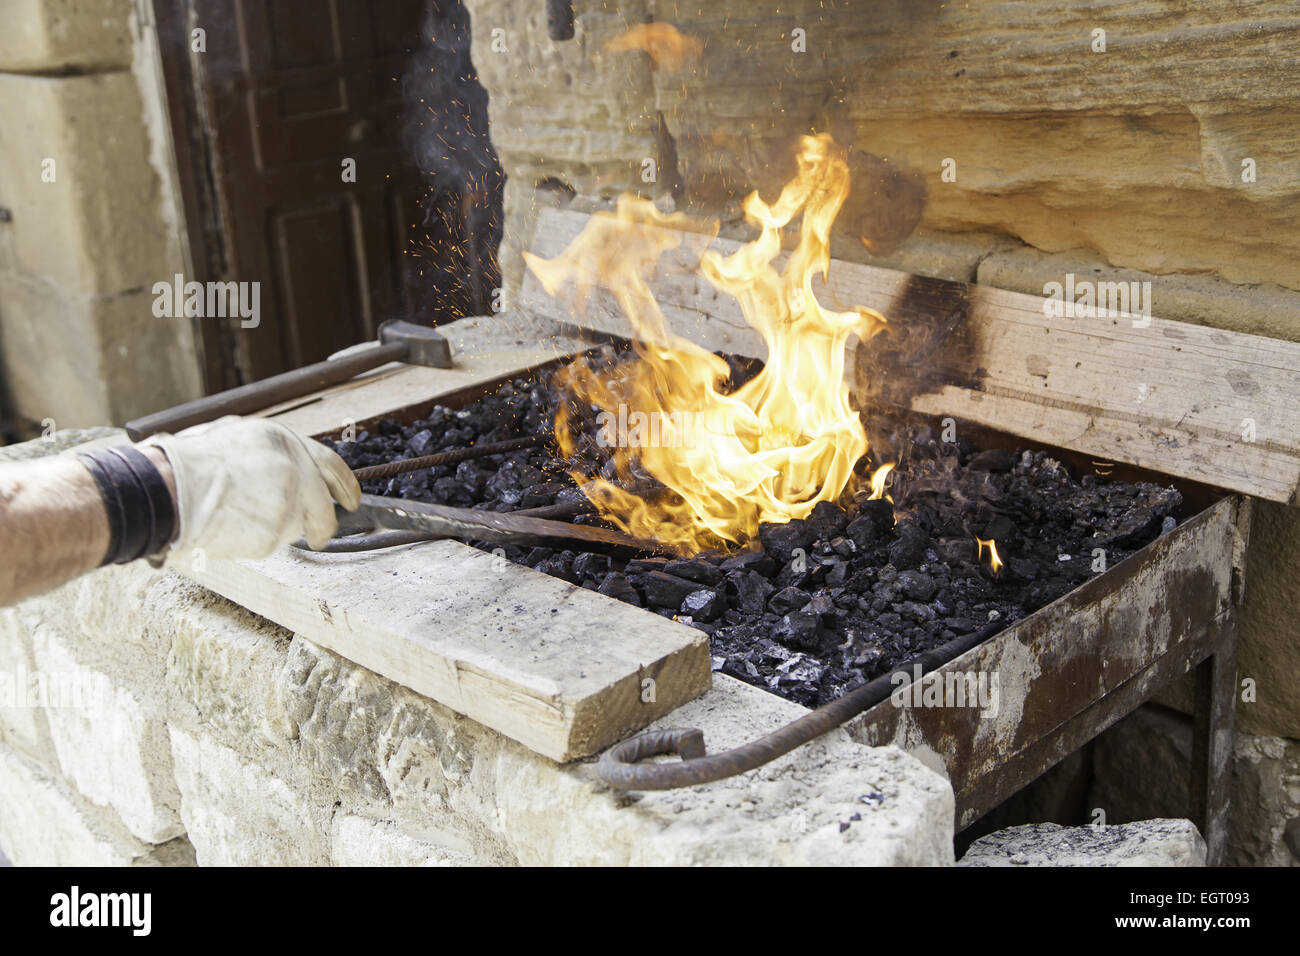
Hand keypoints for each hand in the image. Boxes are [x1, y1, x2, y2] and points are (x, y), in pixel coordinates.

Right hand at [143, 416, 360, 561]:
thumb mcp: (231, 435)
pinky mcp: (274, 531)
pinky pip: (271, 543)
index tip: (352, 500)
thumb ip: (267, 452)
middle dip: (322, 524)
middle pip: (323, 506)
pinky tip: (229, 528)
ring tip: (238, 516)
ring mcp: (286, 501)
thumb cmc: (186, 464)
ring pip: (295, 526)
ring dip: (275, 528)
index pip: (330, 464)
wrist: (164, 490)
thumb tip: (289, 468)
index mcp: (280, 440)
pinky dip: (254, 541)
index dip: (345, 484)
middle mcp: (292, 468)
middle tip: (319, 536)